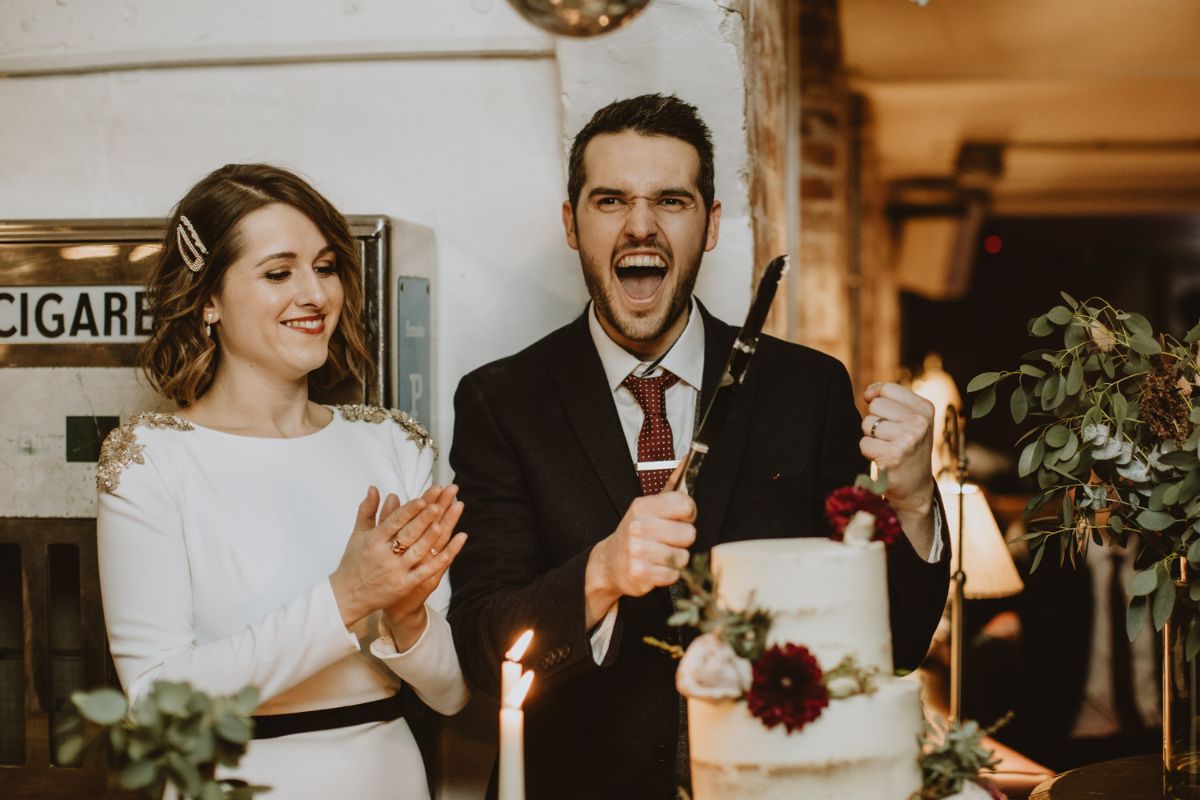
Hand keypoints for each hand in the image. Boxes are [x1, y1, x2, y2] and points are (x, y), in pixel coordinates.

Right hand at [329, 484, 467, 628]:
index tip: (423, 499)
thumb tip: (374, 488)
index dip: (409, 510)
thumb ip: (367, 510)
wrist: (347, 596)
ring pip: (416, 552)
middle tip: (439, 504)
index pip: (394, 521)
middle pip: (407, 534)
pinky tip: (449, 552)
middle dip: (424, 519)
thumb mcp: (357, 534)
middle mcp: (384, 555)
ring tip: (443, 523)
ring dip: (430, 538)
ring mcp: (395, 571)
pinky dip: (437, 563)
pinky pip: (422, 573)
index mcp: (373, 540)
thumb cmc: (354, 562)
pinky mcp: (403, 586)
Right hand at [584, 489, 695, 626]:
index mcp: (643, 506)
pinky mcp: (640, 573)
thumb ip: (671, 486)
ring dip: (676, 559)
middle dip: (682, 540)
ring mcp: (638, 550)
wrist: (610, 563)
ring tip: (660, 554)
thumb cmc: (636, 533)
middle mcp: (639, 526)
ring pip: (683, 557)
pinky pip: (673, 575)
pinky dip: (668, 574)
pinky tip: (656, 567)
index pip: (686, 505)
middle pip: (689, 534)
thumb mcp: (649, 507)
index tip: (680, 518)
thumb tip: (686, 460)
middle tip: (667, 540)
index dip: (688, 514)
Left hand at [860, 382, 935, 513]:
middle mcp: (920, 422)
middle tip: (890, 437)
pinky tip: (883, 458)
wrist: (915, 486)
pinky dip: (869, 452)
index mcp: (925, 408)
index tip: (885, 414)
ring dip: (871, 437)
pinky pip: (864, 443)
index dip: (877, 399)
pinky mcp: (893, 455)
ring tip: (887, 447)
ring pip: (867, 424)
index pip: (887, 389)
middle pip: (875, 406)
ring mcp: (908, 438)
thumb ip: (889, 399)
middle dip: (875, 421)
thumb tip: (868, 393)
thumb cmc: (907, 447)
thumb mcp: (909, 418)